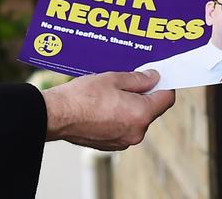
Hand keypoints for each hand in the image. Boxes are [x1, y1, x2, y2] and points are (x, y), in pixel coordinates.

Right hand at [42, 70, 174, 150]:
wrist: (56, 115)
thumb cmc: (82, 96)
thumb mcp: (113, 78)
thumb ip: (138, 79)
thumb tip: (154, 78)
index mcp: (141, 114)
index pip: (166, 99)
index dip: (164, 85)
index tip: (157, 77)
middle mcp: (136, 132)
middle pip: (151, 110)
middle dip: (144, 95)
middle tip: (129, 80)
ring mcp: (123, 141)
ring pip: (136, 120)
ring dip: (130, 107)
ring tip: (111, 93)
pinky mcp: (110, 145)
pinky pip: (123, 128)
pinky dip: (118, 117)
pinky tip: (103, 106)